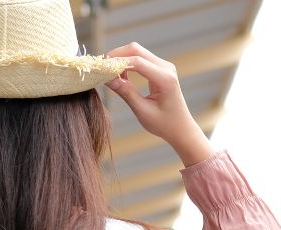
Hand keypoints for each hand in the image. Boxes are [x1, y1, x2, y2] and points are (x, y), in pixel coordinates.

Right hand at [105, 43, 213, 166]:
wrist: (181, 128)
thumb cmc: (164, 124)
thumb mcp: (143, 111)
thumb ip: (126, 93)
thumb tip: (107, 78)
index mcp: (165, 79)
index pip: (137, 62)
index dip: (116, 63)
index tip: (100, 69)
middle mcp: (166, 68)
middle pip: (136, 50)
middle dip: (116, 56)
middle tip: (101, 68)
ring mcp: (164, 66)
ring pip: (137, 51)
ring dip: (121, 59)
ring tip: (109, 74)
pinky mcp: (160, 68)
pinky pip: (140, 58)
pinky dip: (127, 63)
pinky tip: (120, 76)